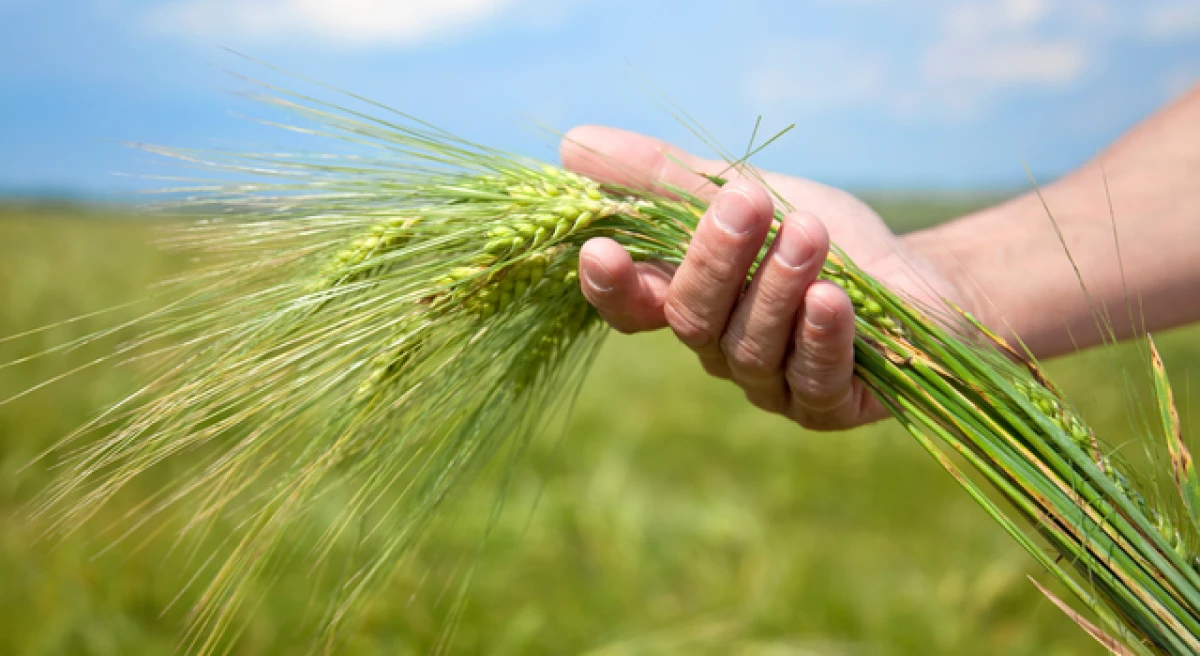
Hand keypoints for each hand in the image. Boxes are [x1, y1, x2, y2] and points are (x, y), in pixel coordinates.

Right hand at [561, 126, 962, 430]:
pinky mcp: (828, 405)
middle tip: (746, 202)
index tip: (601, 249)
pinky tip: (833, 299)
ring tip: (809, 233)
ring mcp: (773, 385)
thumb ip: (665, 177)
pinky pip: (813, 379)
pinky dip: (820, 337)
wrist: (921, 280)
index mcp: (691, 302)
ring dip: (776, 286)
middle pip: (693, 320)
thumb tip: (572, 145)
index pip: (632, 308)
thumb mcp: (746, 192)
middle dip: (716, 260)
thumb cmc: (823, 236)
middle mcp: (721, 350)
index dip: (612, 287)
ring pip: (751, 347)